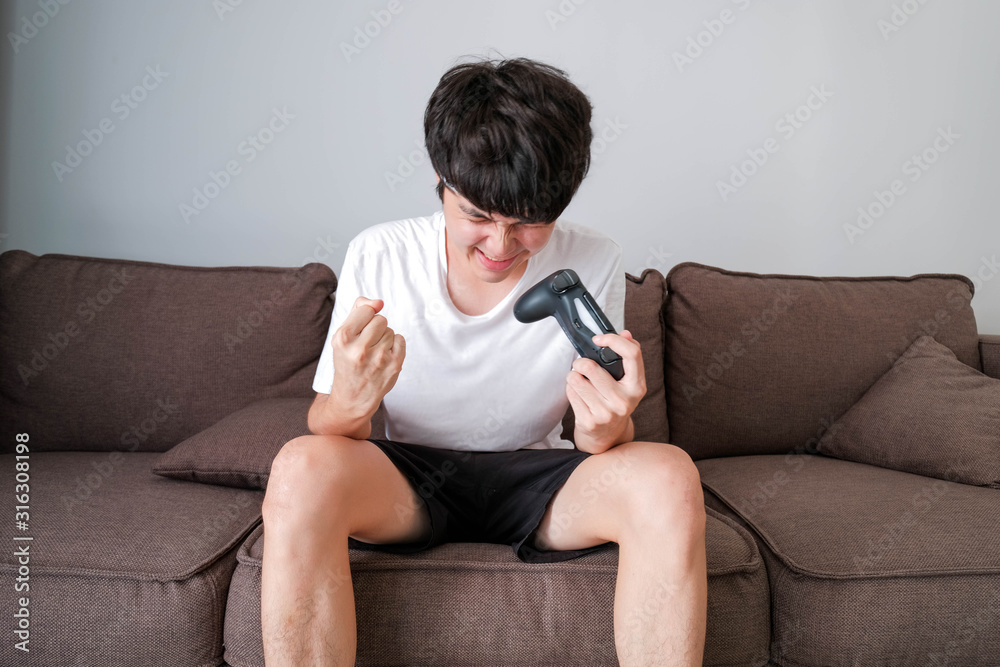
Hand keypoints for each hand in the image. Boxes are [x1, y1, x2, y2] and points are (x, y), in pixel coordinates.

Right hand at [329, 296, 405, 415]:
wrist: (353, 397)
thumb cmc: (347, 362)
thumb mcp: (342, 336)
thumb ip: (358, 311)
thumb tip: (379, 302)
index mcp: (343, 339)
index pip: (365, 310)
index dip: (364, 318)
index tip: (359, 330)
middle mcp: (360, 349)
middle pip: (380, 319)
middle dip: (375, 328)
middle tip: (366, 344)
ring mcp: (379, 358)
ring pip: (390, 330)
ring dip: (384, 338)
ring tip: (373, 353)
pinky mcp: (394, 365)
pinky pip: (400, 339)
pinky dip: (394, 345)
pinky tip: (383, 356)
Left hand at [566, 330, 645, 452]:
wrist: (608, 437)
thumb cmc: (615, 401)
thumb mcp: (627, 382)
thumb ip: (627, 357)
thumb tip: (626, 333)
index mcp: (637, 387)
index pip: (632, 354)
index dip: (613, 340)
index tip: (598, 339)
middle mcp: (624, 401)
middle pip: (592, 368)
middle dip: (580, 362)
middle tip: (580, 365)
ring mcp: (606, 413)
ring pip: (576, 379)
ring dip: (573, 376)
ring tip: (579, 381)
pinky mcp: (589, 422)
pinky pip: (571, 393)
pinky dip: (570, 389)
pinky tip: (578, 395)